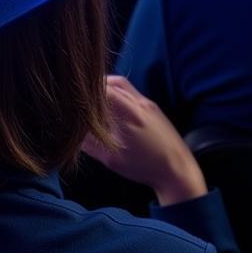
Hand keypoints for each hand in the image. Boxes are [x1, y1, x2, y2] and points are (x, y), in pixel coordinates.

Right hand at [82, 76, 207, 206]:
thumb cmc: (145, 167)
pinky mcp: (153, 108)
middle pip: (114, 82)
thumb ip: (90, 144)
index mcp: (129, 114)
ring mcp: (148, 104)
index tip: (75, 97)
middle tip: (81, 95)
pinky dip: (118, 95)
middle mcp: (140, 103)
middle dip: (95, 86)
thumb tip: (73, 134)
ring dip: (108, 88)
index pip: (104, 90)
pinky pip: (131, 93)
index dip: (87, 92)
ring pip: (123, 85)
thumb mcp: (112, 159)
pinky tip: (112, 109)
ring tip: (94, 101)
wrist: (178, 170)